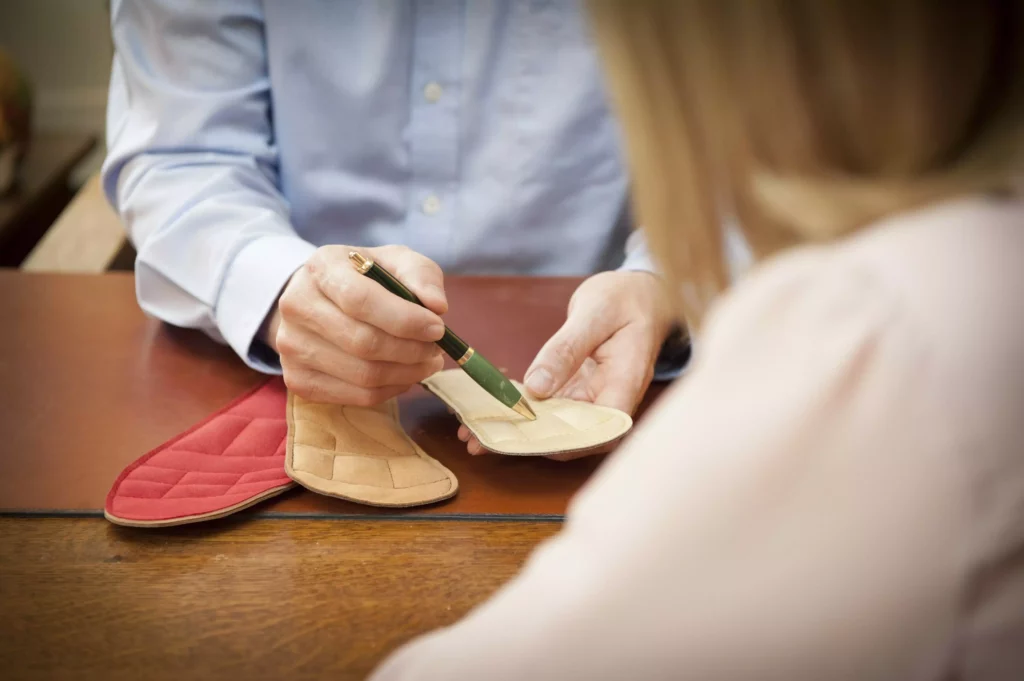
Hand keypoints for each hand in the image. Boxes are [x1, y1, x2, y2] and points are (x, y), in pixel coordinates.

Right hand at [265, 245, 447, 404]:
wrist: (324, 299)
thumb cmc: (368, 279)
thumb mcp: (397, 262)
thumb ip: (421, 276)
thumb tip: (437, 306)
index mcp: (321, 267)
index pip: (360, 300)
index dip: (405, 320)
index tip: (438, 328)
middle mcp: (297, 305)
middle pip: (363, 342)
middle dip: (412, 350)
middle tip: (437, 349)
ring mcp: (291, 345)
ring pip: (363, 375)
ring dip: (407, 373)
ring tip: (428, 361)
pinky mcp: (297, 379)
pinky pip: (357, 396)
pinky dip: (392, 389)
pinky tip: (405, 374)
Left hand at [458, 270, 674, 458]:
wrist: (641, 293)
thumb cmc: (626, 299)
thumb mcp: (594, 314)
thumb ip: (566, 349)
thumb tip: (536, 388)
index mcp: (625, 383)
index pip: (599, 430)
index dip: (562, 443)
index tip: (521, 442)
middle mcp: (611, 399)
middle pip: (572, 436)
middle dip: (527, 444)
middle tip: (480, 441)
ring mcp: (595, 398)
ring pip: (557, 426)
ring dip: (519, 432)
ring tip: (474, 433)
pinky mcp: (580, 392)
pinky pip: (552, 409)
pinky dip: (524, 411)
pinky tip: (492, 411)